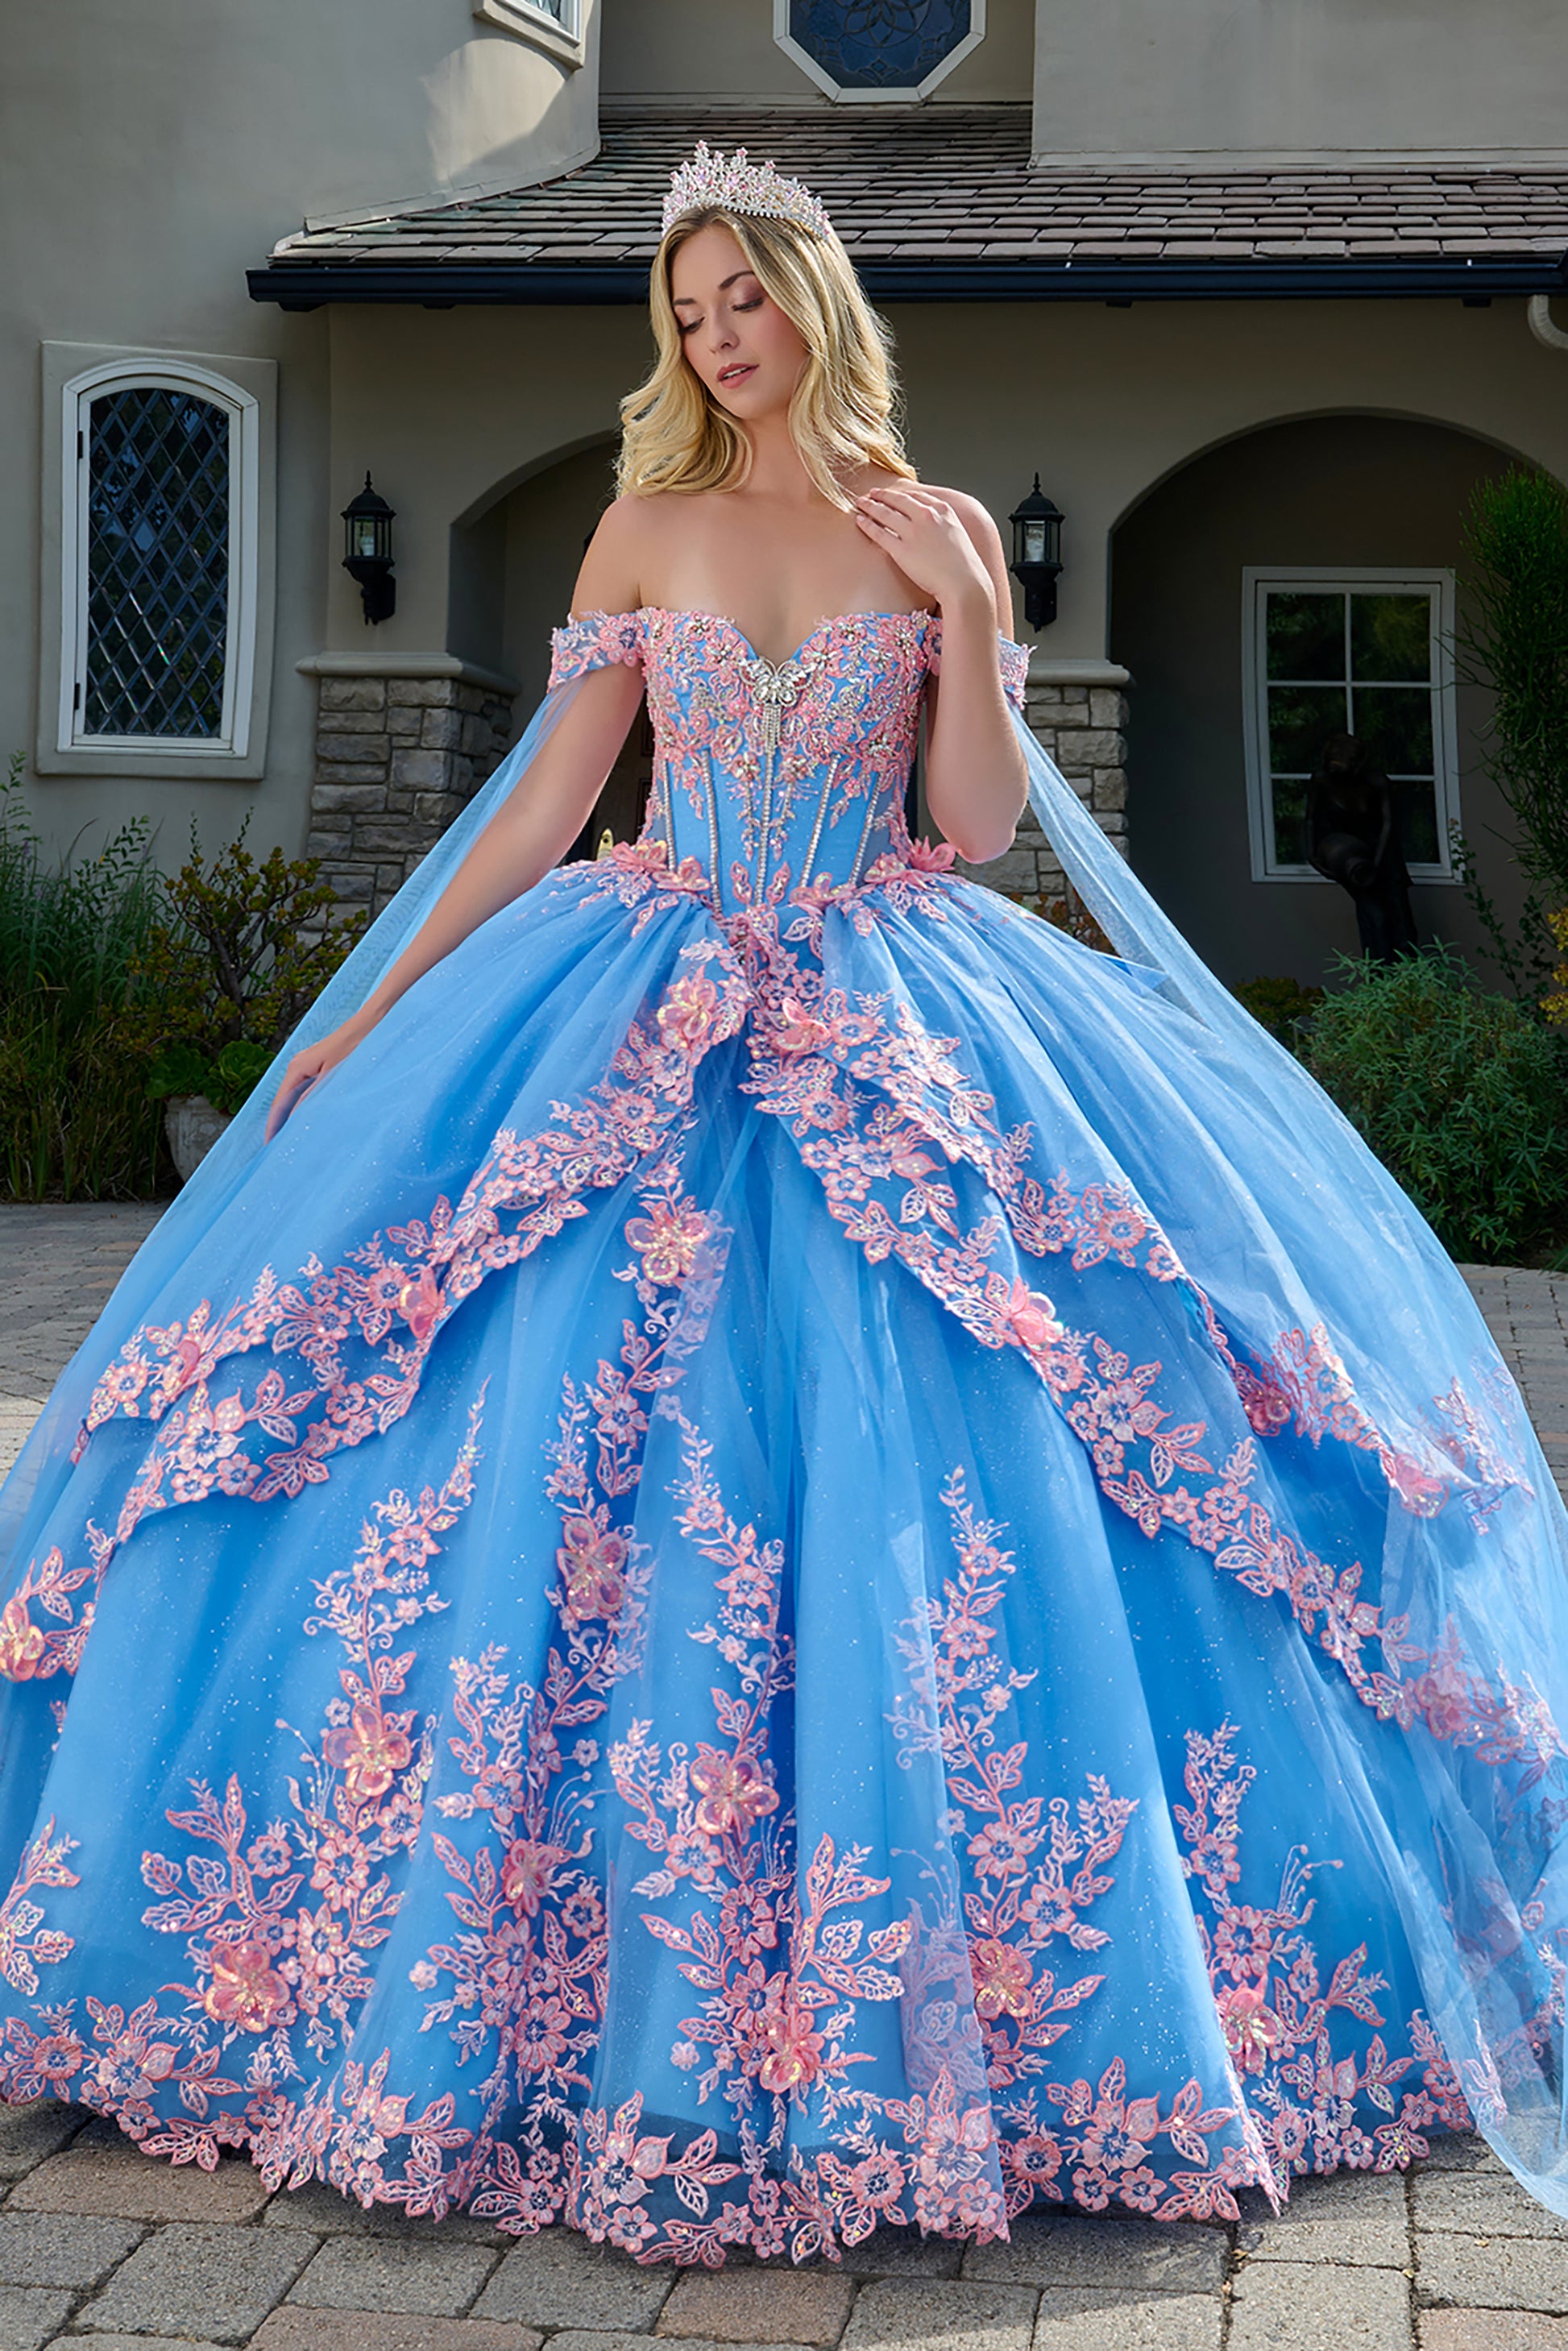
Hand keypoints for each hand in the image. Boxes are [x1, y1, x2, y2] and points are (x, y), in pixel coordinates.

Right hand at [264, 1010, 374, 1141]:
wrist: (370, 1024)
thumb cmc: (356, 1046)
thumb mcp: (334, 1076)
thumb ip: (314, 1097)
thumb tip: (295, 1118)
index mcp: (297, 1068)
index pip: (279, 1104)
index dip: (273, 1126)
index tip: (269, 1146)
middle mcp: (297, 1066)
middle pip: (282, 1101)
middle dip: (278, 1124)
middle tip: (276, 1149)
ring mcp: (306, 1066)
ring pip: (292, 1096)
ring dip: (289, 1116)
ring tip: (287, 1138)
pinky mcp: (317, 1066)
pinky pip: (303, 1090)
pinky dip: (300, 1106)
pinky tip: (304, 1118)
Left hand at [851, 484, 992, 612]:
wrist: (965, 584)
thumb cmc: (964, 567)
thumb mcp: (958, 535)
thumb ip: (944, 525)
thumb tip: (934, 528)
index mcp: (943, 510)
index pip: (917, 495)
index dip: (901, 493)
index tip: (893, 493)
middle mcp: (927, 516)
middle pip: (898, 500)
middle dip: (882, 495)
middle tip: (871, 493)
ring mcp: (913, 532)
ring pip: (885, 513)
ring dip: (870, 506)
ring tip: (860, 503)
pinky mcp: (902, 550)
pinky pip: (879, 533)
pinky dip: (867, 524)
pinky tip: (860, 520)